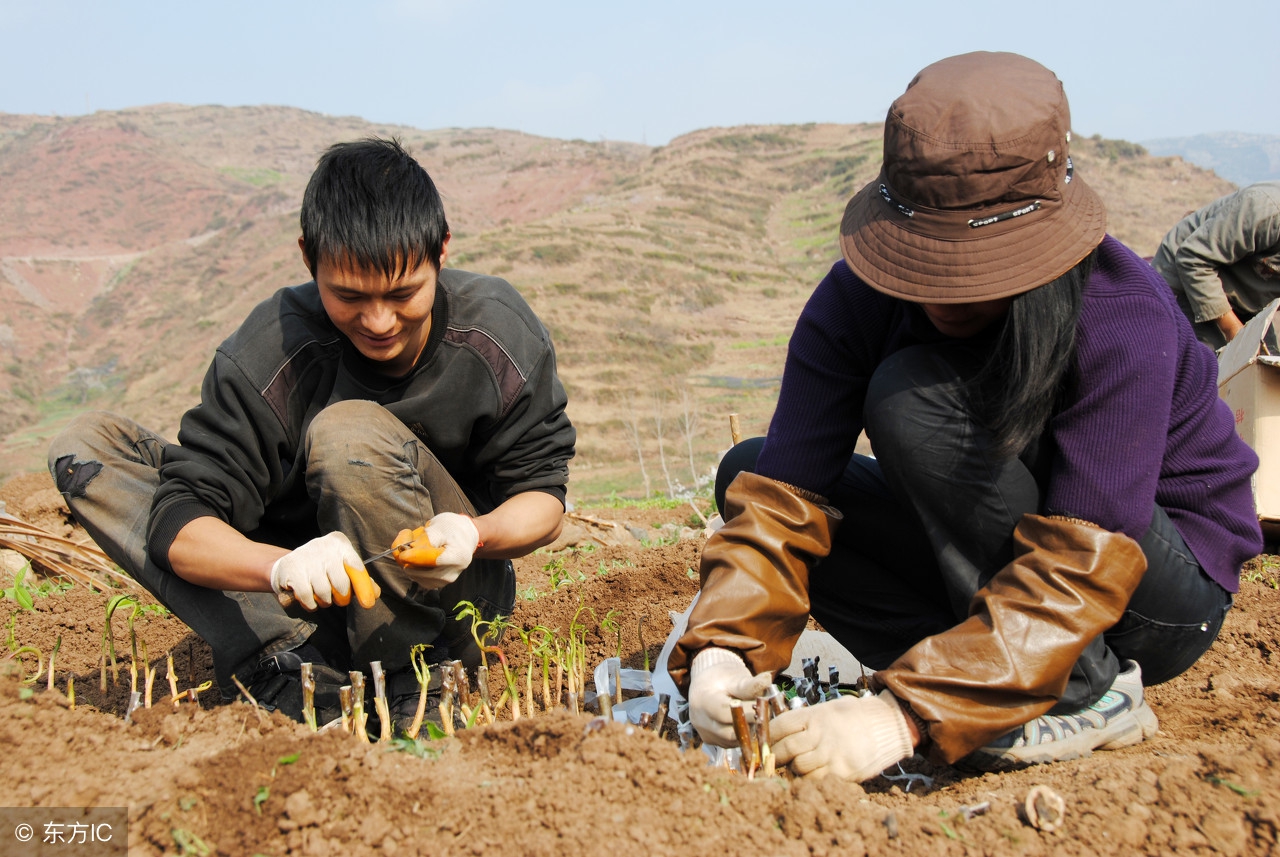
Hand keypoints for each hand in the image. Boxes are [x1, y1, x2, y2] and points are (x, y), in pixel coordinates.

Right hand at [270, 532, 362, 610]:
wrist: (288, 566)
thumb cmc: (322, 568)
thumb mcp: (342, 567)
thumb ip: (359, 579)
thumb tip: (375, 594)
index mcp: (340, 543)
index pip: (356, 567)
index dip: (363, 587)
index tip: (368, 603)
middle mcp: (323, 546)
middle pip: (341, 585)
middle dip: (341, 598)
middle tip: (336, 597)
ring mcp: (306, 557)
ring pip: (324, 593)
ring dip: (324, 601)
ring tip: (320, 594)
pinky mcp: (291, 569)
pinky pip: (307, 597)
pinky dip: (310, 604)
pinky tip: (307, 597)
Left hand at [394, 512, 479, 588]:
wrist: (465, 537)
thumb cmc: (452, 529)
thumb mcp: (438, 527)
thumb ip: (421, 540)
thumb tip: (403, 553)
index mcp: (457, 557)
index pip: (430, 560)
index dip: (412, 556)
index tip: (401, 550)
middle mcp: (452, 574)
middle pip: (420, 571)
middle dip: (407, 557)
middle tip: (406, 538)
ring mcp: (444, 581)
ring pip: (415, 575)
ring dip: (408, 561)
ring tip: (414, 543)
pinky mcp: (437, 584)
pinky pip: (416, 577)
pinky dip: (412, 566)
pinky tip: (416, 555)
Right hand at [687, 647, 773, 746]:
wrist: (707, 684)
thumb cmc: (722, 678)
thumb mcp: (735, 677)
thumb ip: (750, 683)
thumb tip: (768, 679)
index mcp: (702, 701)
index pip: (725, 714)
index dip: (747, 712)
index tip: (763, 705)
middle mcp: (700, 721)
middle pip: (730, 733)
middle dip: (751, 724)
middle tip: (765, 714)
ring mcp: (705, 734)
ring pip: (733, 741)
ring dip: (749, 732)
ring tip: (758, 717)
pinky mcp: (712, 742)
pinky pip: (732, 744)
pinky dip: (744, 736)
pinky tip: (750, 723)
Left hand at [771, 690, 913, 779]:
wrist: (890, 725)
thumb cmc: (856, 716)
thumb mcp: (829, 709)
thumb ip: (807, 721)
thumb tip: (782, 733)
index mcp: (815, 715)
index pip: (780, 726)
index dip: (769, 736)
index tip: (766, 741)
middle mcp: (821, 734)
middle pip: (785, 749)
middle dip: (776, 756)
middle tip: (775, 759)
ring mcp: (832, 754)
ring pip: (799, 767)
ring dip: (794, 769)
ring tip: (797, 767)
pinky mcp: (843, 772)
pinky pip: (816, 780)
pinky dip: (810, 779)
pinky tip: (813, 774)